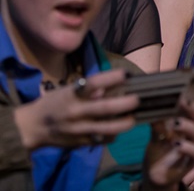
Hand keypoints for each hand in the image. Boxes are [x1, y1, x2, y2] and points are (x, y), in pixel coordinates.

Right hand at [14, 69, 138, 148]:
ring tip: (133, 119)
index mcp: (71, 94)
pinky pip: (100, 140)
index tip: (126, 74)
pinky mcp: (79, 142)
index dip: (110, 78)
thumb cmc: (54, 103)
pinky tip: (120, 131)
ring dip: (122, 124)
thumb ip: (88, 91)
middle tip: (136, 99)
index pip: (93, 83)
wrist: (32, 127)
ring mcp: (78, 129)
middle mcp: (75, 111)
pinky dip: (112, 136)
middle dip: (122, 104)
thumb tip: (109, 88)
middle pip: (102, 108)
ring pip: (104, 128)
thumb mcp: (67, 91)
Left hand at [141, 81, 193, 189]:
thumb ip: (157, 121)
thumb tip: (152, 104)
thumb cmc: (159, 149)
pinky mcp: (192, 161)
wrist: (155, 174)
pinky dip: (186, 147)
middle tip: (183, 100)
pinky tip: (177, 144)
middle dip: (193, 108)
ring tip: (175, 123)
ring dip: (187, 126)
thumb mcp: (156, 133)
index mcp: (188, 122)